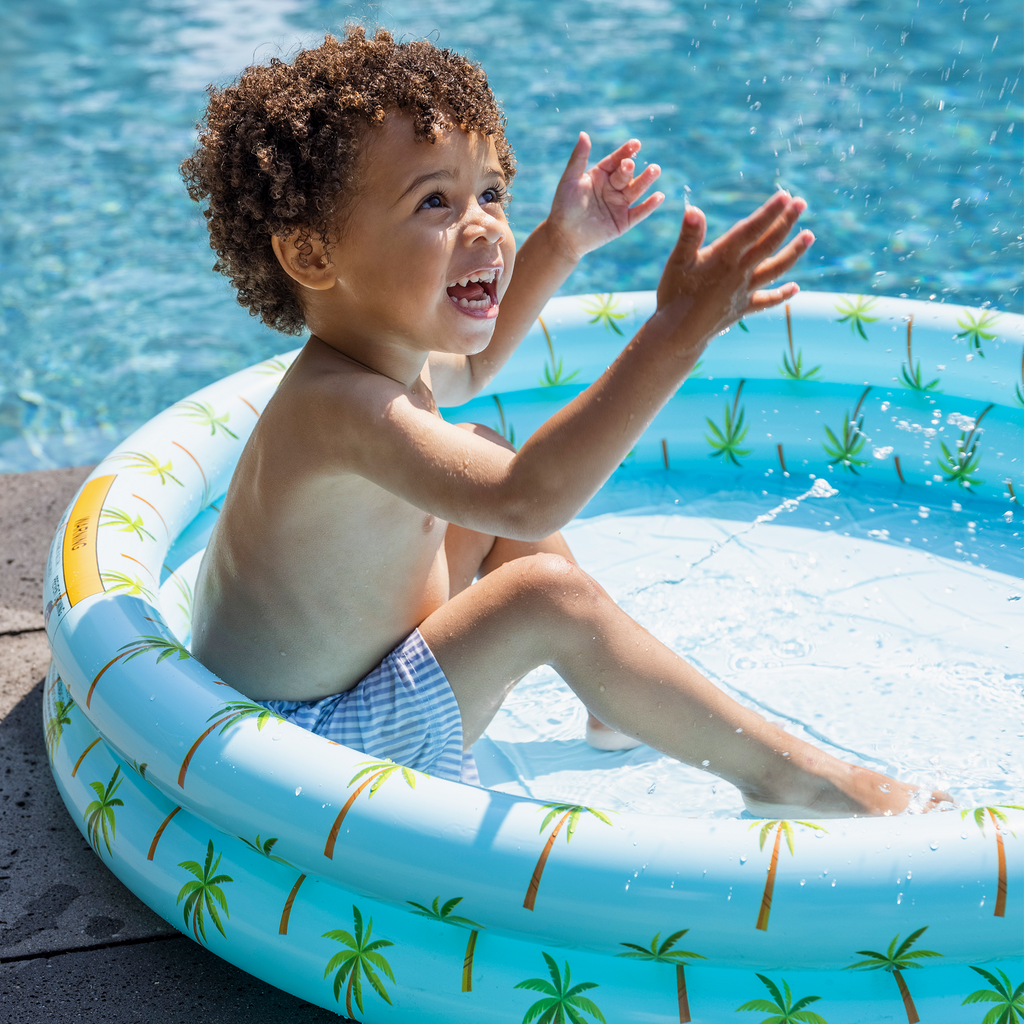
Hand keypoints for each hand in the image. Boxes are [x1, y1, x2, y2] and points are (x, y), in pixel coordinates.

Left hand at [546, 133, 663, 261]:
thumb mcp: (570, 179)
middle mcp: (612, 188)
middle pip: (626, 175)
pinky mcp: (624, 222)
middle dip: (630, 169)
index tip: (635, 144)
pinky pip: (639, 212)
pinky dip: (649, 206)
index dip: (625, 152)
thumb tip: (583, 134)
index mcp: (601, 175)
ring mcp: (619, 205)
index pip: (616, 160)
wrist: (563, 236)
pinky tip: (659, 196)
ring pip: (635, 190)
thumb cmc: (564, 206)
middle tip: (630, 165)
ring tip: (655, 170)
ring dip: (646, 181)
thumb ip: (579, 158)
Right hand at [655, 192, 813, 345]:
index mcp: (724, 258)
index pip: (751, 229)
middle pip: (769, 244)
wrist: (676, 335)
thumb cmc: (673, 294)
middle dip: (786, 222)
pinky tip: (796, 288)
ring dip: (794, 252)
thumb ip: (689, 235)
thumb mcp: (677, 261)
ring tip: (810, 235)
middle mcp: (739, 273)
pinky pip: (767, 301)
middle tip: (802, 202)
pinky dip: (782, 295)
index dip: (770, 212)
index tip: (786, 195)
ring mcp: (744, 292)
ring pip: (775, 269)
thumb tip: (693, 209)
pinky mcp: (742, 309)